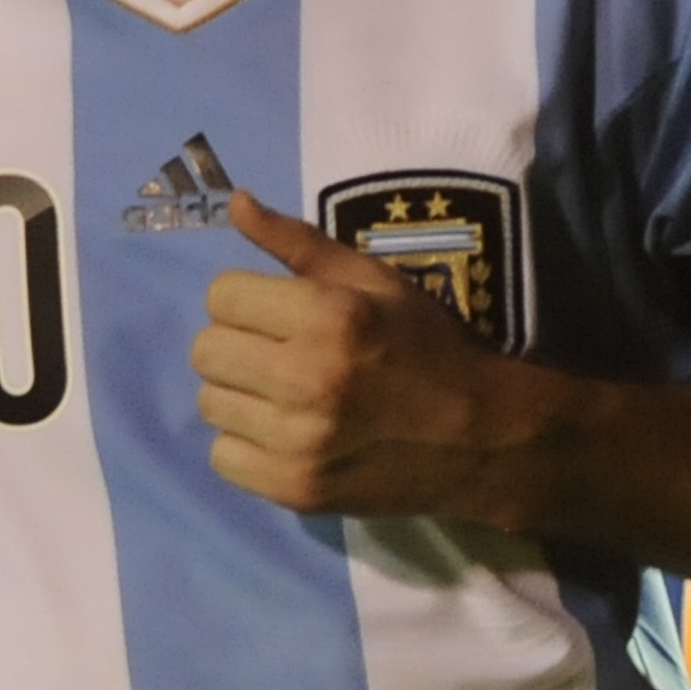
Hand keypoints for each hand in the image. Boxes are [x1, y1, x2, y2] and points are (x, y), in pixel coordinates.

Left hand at [194, 188, 552, 522]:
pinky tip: (289, 436)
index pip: (221, 295)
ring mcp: (299, 441)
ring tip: (287, 397)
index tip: (278, 313)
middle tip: (280, 355)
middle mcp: (309, 377)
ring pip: (209, 404)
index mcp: (330, 315)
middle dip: (237, 344)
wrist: (485, 437)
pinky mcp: (295, 489)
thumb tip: (235, 200)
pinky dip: (248, 446)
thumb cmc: (429, 347)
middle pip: (205, 350)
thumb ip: (300, 243)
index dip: (247, 299)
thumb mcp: (376, 281)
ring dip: (242, 396)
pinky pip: (222, 459)